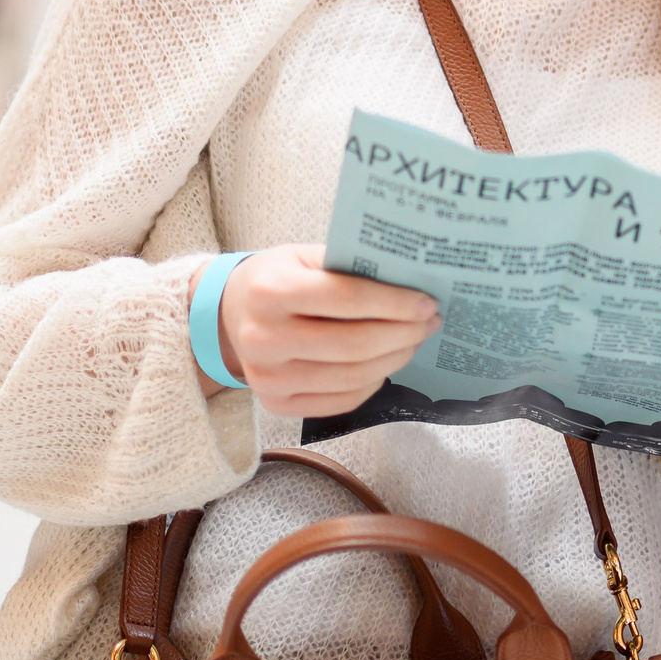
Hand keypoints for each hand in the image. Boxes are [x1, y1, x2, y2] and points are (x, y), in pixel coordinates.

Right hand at [196, 244, 440, 418]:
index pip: (348, 299)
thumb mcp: (305, 256)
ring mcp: (267, 377)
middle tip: (429, 322)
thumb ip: (350, 265)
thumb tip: (412, 278)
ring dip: (395, 359)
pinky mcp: (275, 404)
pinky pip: (340, 401)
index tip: (427, 301)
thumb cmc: (277, 278)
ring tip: (414, 341)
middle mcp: (264, 338)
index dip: (395, 302)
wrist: (230, 313)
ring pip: (352, 376)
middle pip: (354, 344)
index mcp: (271, 291)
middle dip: (404, 333)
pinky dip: (372, 383)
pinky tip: (386, 364)